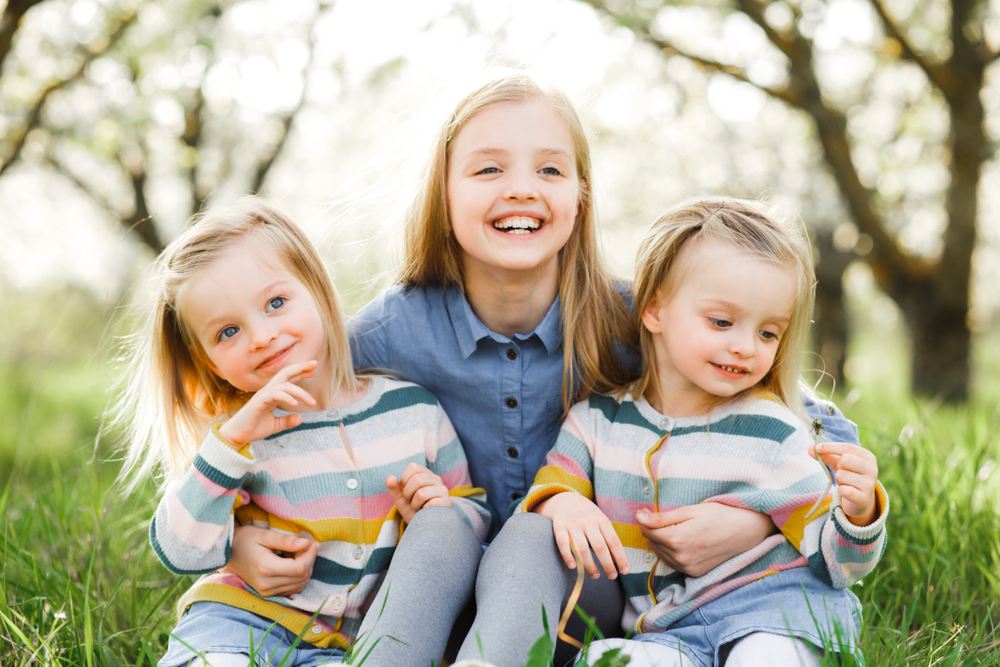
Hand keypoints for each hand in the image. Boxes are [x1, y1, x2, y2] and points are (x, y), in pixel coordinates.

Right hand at [218, 361, 317, 445]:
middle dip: (300, 368)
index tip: (313, 370)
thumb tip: (300, 418)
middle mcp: (268, 391)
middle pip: (285, 373)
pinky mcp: (258, 402)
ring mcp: (262, 395)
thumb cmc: (253, 429)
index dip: (300, 373)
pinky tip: (295, 404)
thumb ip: (287, 421)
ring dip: (300, 392)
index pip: (287, 379)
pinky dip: (286, 397)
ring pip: (284, 385)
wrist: (236, 437)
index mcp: (272, 394)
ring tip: (312, 403)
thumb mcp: (275, 426)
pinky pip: (275, 394)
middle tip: (315, 364)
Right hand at [223, 524, 316, 596]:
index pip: (299, 568)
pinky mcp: (267, 594)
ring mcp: (266, 592)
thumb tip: (306, 543)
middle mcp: (266, 584)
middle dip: (309, 561)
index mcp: (265, 568)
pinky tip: (292, 564)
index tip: (314, 542)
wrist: (227, 553)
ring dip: (305, 570)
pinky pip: (292, 589)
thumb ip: (285, 540)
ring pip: (299, 585)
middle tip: (305, 546)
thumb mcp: (265, 535)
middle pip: (301, 577)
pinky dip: (298, 578)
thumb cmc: (245, 539)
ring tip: (297, 554)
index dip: (311, 555)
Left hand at [385, 462, 451, 523]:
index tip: (405, 491)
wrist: (423, 527)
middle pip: (417, 479)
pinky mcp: (447, 503)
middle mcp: (436, 479)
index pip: (413, 467)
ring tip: (418, 508)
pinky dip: (423, 511)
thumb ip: (394, 488)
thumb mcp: (401, 499)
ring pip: (422, 493)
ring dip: (414, 504)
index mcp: (425, 474)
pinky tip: (426, 512)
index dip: (404, 479)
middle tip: (410, 501)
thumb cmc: (413, 510)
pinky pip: (431, 504)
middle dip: (407, 493)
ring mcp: (443, 490)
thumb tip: (390, 479)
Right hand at [534, 493, 629, 579]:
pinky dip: (568, 556)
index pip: (614, 541)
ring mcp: (573, 524)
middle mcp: (588, 522)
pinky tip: (573, 567)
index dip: (620, 558)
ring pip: (582, 548)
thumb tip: (618, 562)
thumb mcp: (601, 521)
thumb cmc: (588, 515)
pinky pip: (563, 544)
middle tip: (612, 576)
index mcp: (602, 520)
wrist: (566, 500)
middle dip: (607, 564)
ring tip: (595, 575)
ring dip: (589, 565)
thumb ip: (609, 538)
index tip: (625, 571)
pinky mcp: (559, 527)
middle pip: (600, 547)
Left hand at [635, 503, 775, 577]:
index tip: (647, 510)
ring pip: (660, 554)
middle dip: (652, 529)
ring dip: (661, 541)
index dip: (645, 519)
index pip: (647, 530)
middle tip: (661, 517)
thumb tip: (638, 517)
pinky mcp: (695, 573)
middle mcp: (681, 557)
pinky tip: (679, 541)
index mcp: (678, 539)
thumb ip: (661, 517)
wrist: (745, 531)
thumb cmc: (718, 515)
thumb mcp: (688, 511)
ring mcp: (688, 568)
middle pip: (652, 542)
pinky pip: (672, 562)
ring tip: (673, 528)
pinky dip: (670, 552)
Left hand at [809, 441, 878, 525]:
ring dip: (839, 480)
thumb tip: (809, 448)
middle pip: (845, 460)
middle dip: (838, 466)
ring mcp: (870, 484)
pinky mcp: (864, 498)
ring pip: (842, 475)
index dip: (830, 447)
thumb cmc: (850, 476)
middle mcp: (872, 469)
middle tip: (842, 473)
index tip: (817, 447)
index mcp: (868, 457)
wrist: (861, 500)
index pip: (847, 447)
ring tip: (846, 483)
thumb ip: (826, 456)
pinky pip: (843, 490)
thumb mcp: (839, 464)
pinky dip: (840, 491)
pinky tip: (847, 492)